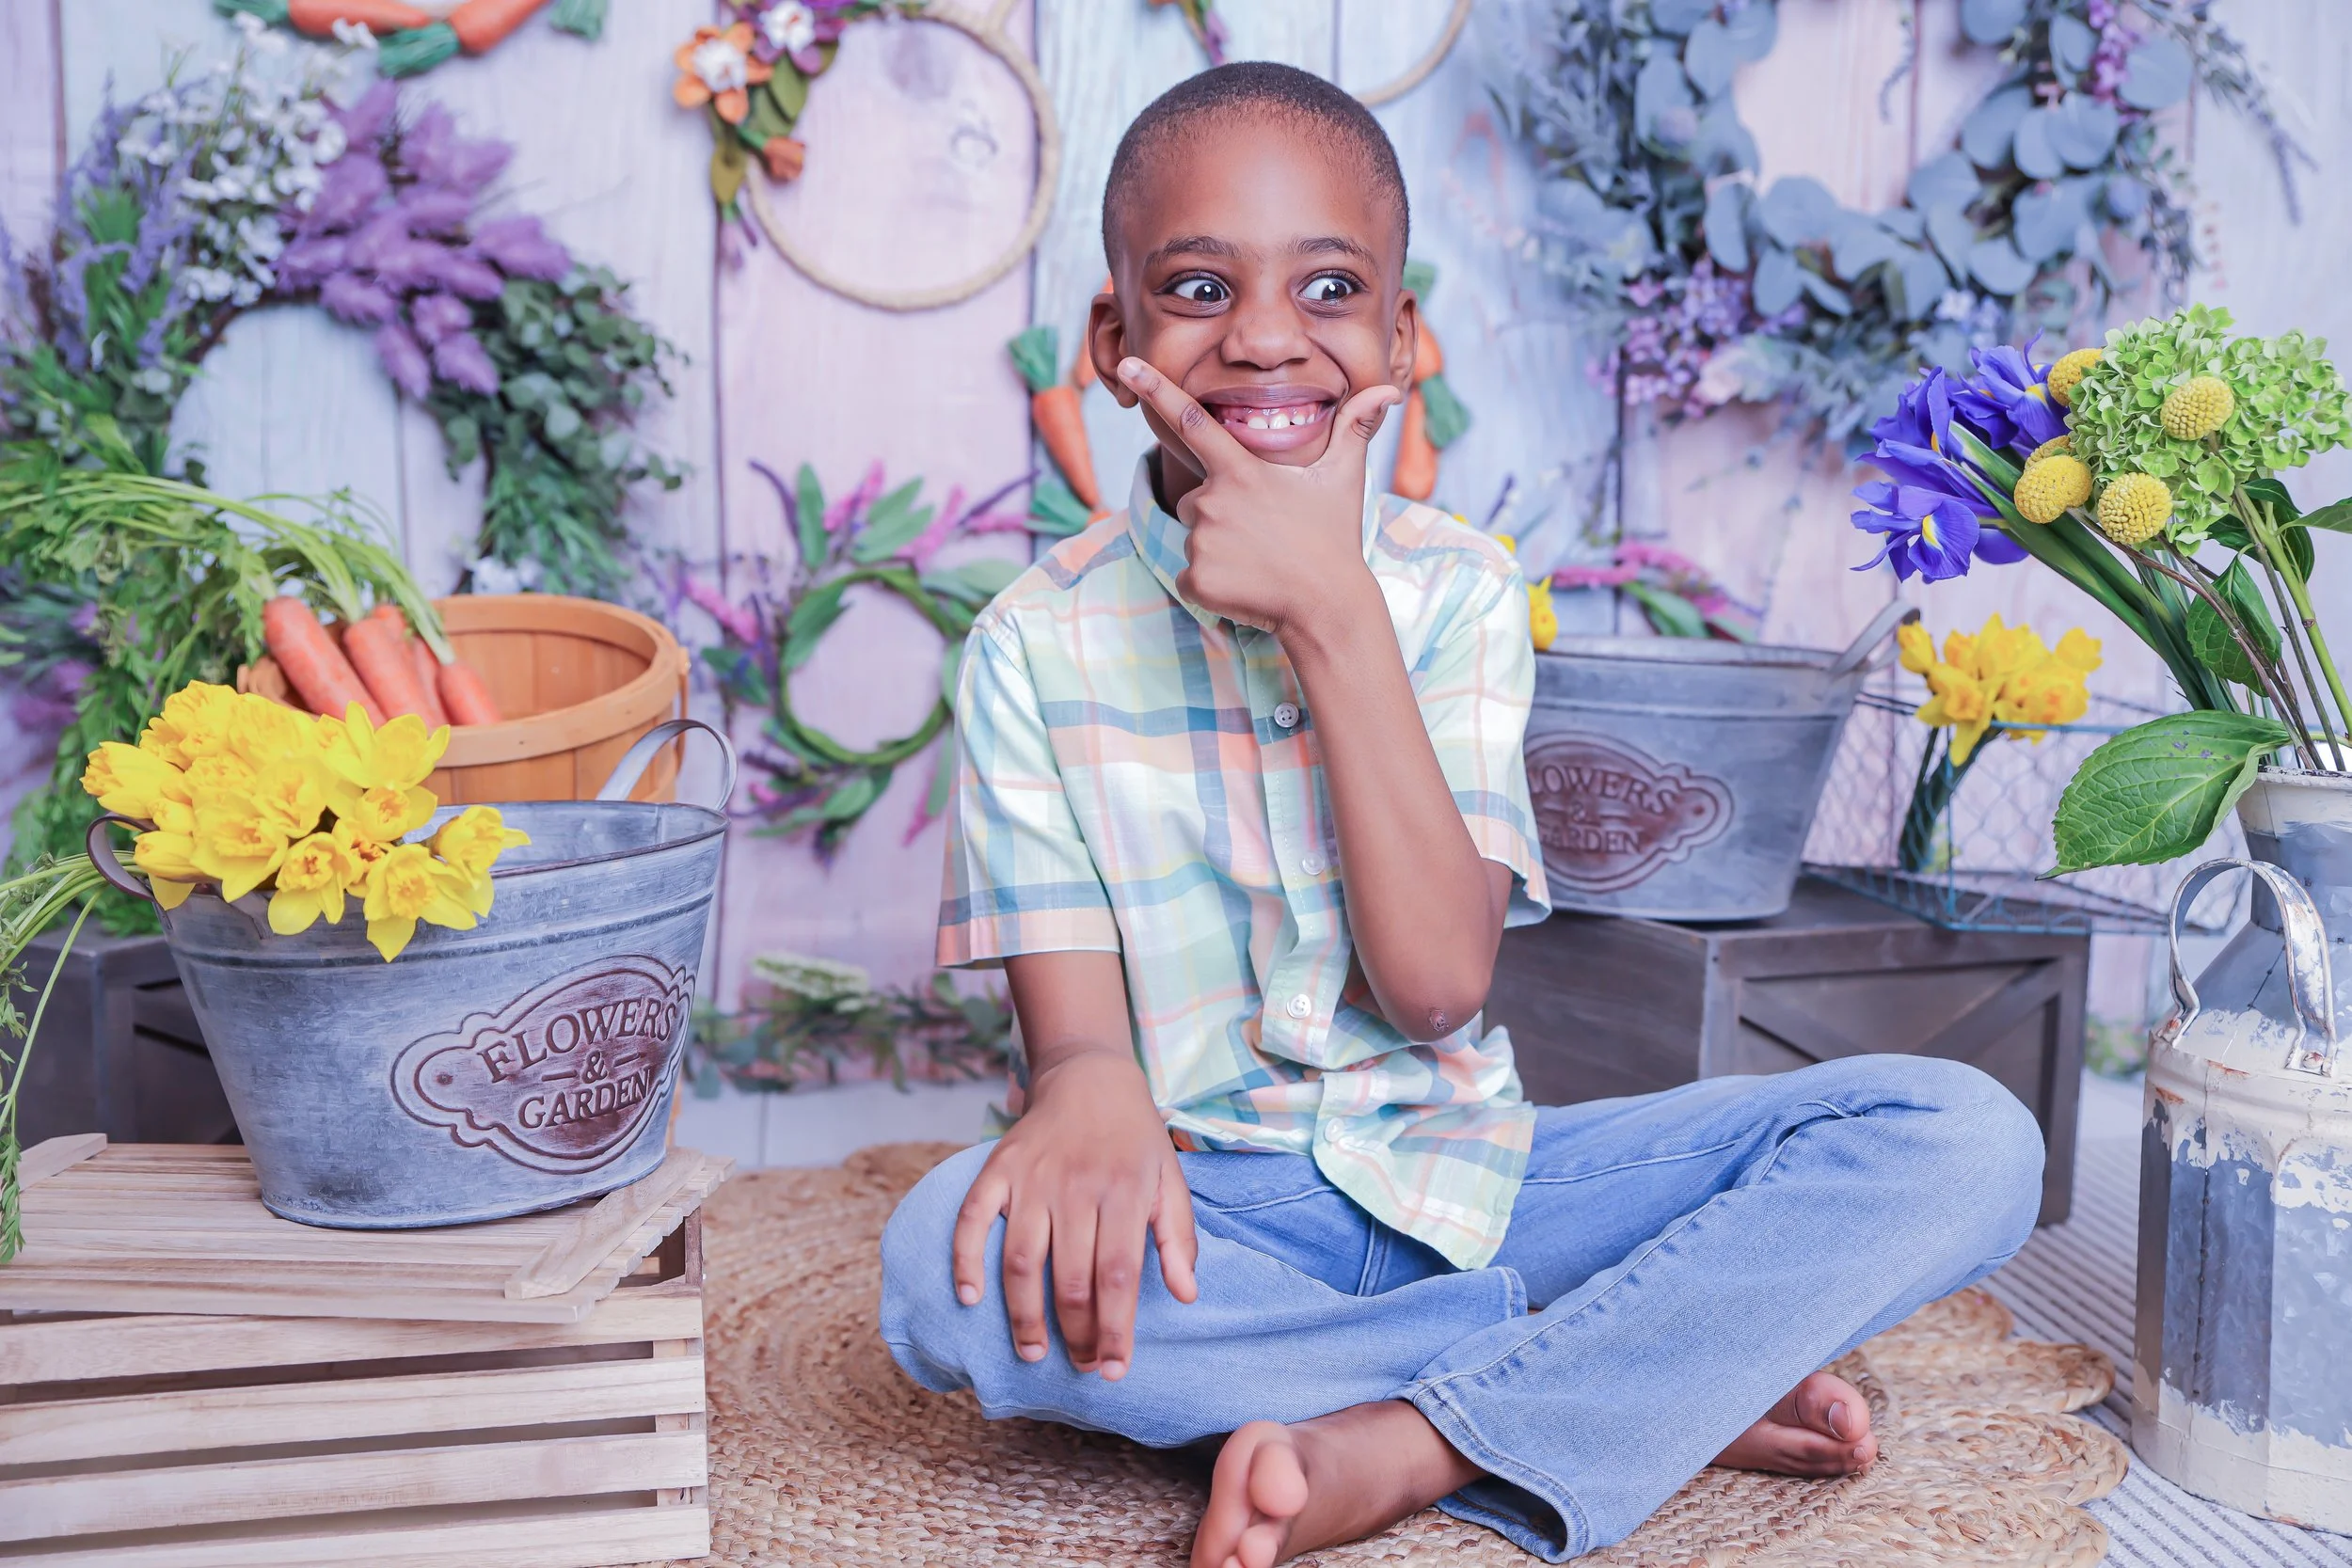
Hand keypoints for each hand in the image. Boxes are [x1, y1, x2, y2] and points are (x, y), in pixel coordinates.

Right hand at [950, 1047, 1198, 1379]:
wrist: (1090, 1078)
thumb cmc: (1135, 1139)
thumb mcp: (1170, 1181)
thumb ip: (1178, 1238)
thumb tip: (1186, 1296)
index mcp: (1121, 1193)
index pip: (1116, 1276)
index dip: (1114, 1329)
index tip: (1113, 1370)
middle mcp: (1074, 1187)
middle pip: (1068, 1279)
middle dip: (1075, 1334)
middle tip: (1081, 1365)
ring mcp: (1030, 1179)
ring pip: (1020, 1260)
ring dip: (1022, 1315)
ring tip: (1031, 1352)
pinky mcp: (997, 1168)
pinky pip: (972, 1218)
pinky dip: (965, 1259)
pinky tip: (969, 1298)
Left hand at [1117, 356, 1400, 639]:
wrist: (1328, 605)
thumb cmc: (1334, 538)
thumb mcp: (1344, 478)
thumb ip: (1355, 429)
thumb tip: (1388, 391)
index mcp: (1241, 470)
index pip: (1190, 420)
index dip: (1156, 389)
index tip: (1127, 366)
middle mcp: (1213, 501)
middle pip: (1198, 498)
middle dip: (1223, 513)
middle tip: (1265, 533)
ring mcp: (1201, 542)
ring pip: (1196, 537)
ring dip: (1220, 548)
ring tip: (1260, 560)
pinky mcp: (1196, 579)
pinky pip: (1190, 576)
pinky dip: (1213, 583)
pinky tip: (1246, 585)